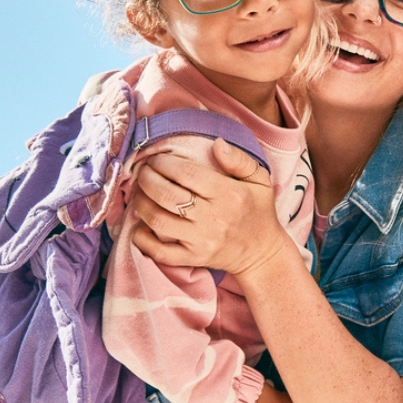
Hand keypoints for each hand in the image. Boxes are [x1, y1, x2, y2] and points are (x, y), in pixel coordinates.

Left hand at [131, 138, 285, 275]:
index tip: (157, 159)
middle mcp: (213, 218)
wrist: (262, 253)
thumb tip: (217, 144)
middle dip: (146, 179)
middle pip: (166, 194)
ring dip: (140, 203)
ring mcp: (201, 241)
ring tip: (140, 193)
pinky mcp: (193, 258)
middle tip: (143, 173)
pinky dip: (142, 238)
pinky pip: (159, 252)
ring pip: (158, 220)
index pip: (186, 173)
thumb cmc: (258, 211)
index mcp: (229, 194)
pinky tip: (140, 225)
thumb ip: (239, 160)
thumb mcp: (260, 180)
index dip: (164, 163)